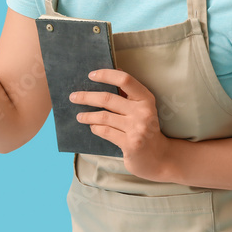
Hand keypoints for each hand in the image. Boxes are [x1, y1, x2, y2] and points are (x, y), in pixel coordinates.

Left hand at [70, 68, 174, 182]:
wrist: (159, 158)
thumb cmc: (145, 129)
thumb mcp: (142, 109)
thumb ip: (129, 94)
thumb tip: (112, 73)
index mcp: (146, 99)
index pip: (125, 80)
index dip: (106, 75)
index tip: (91, 75)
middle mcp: (143, 112)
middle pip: (108, 98)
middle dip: (87, 97)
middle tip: (73, 97)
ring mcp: (137, 129)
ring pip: (104, 117)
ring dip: (88, 116)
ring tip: (79, 116)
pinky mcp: (130, 144)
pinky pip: (105, 132)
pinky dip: (95, 128)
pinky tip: (92, 127)